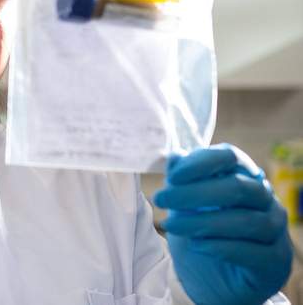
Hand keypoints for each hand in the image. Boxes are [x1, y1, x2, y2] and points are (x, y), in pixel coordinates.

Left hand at [154, 144, 292, 304]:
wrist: (213, 281)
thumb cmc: (201, 234)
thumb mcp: (183, 206)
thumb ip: (181, 182)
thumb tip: (175, 157)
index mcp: (243, 176)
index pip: (230, 156)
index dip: (201, 163)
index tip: (172, 176)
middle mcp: (264, 199)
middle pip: (238, 187)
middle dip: (194, 193)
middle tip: (161, 200)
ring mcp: (275, 229)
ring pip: (246, 221)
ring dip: (203, 222)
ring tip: (171, 225)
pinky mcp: (275, 261)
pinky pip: (253, 251)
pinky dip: (221, 247)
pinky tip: (197, 245)